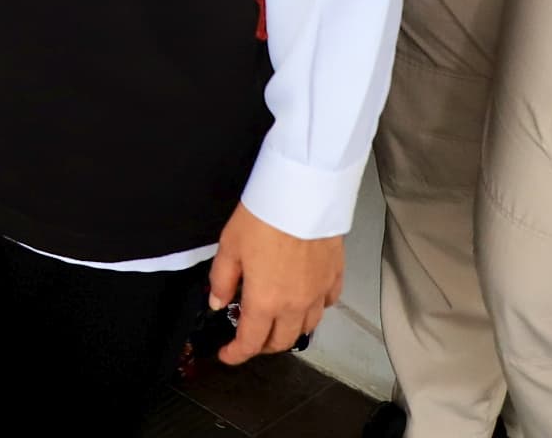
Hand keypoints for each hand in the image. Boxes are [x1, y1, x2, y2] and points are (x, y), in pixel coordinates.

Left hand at [204, 205, 338, 363]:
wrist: (302, 195)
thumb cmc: (264, 217)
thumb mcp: (229, 247)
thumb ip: (221, 279)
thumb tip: (217, 301)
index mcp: (264, 301)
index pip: (250, 341)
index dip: (236, 354)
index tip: (227, 355)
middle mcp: (294, 304)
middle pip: (281, 341)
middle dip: (262, 346)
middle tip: (248, 338)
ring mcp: (318, 293)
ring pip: (306, 328)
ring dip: (288, 332)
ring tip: (275, 323)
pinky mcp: (334, 277)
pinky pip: (326, 305)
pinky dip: (314, 310)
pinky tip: (304, 301)